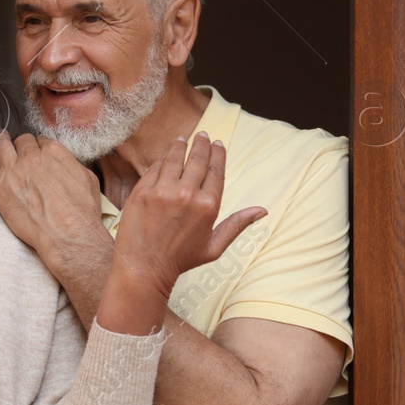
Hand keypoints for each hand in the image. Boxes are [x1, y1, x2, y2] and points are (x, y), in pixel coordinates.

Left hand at [0, 132, 112, 271]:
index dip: (36, 147)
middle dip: (19, 145)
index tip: (34, 154)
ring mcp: (13, 170)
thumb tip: (62, 163)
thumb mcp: (86, 179)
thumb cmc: (81, 211)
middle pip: (20, 141)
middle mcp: (31, 156)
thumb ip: (69, 164)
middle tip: (15, 151)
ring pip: (0, 145)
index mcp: (54, 152)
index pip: (39, 140)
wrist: (68, 234)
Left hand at [114, 133, 264, 295]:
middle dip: (201, 144)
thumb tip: (262, 210)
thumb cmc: (180, 260)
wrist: (143, 268)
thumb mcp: (214, 246)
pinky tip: (163, 159)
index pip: (216, 171)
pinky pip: (153, 169)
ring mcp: (162, 191)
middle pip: (197, 160)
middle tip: (202, 135)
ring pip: (173, 159)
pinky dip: (159, 162)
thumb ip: (237, 224)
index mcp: (208, 206)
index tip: (218, 144)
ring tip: (182, 139)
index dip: (217, 154)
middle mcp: (187, 194)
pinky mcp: (141, 192)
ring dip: (179, 146)